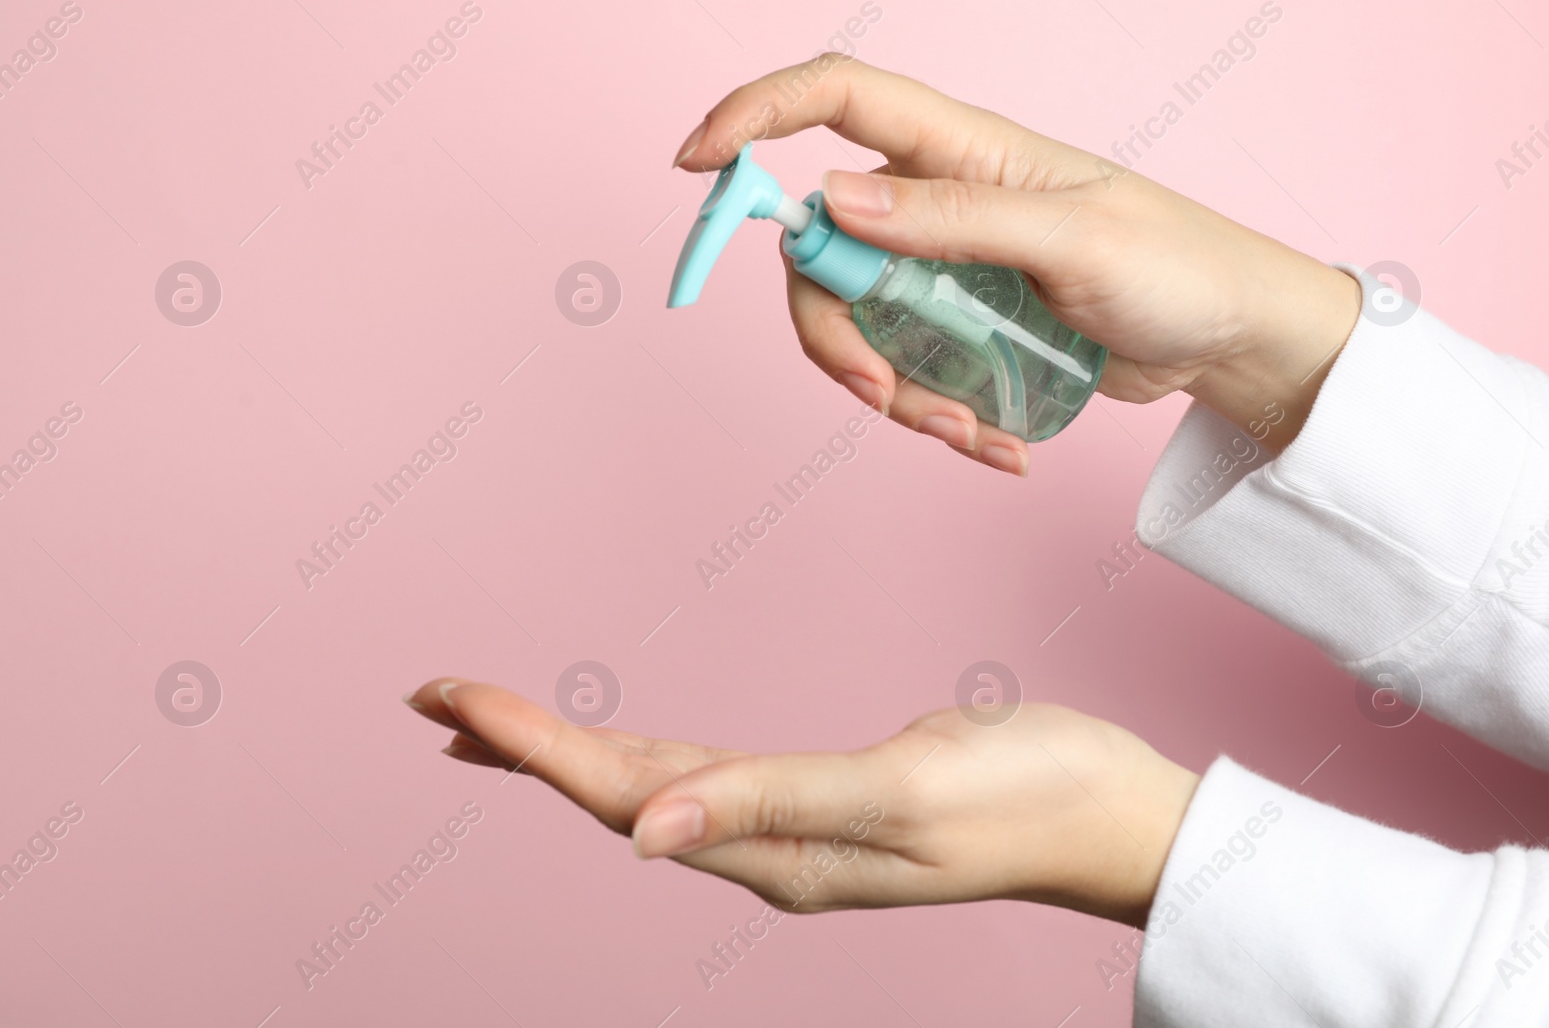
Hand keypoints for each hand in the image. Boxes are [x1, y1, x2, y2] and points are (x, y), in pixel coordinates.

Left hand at [404, 678, 1198, 926]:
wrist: (1114, 813)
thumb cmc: (1028, 796)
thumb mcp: (902, 794)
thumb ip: (771, 803)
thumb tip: (640, 834)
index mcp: (775, 851)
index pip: (620, 794)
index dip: (530, 748)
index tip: (450, 699)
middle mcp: (767, 849)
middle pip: (615, 792)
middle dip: (520, 746)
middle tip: (434, 696)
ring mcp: (793, 828)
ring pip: (650, 786)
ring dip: (563, 754)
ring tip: (485, 726)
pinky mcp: (822, 799)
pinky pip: (699, 776)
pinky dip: (636, 756)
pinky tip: (616, 755)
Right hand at [673, 56, 1361, 472]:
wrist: (1228, 338)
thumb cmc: (1175, 264)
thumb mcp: (1070, 239)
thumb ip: (952, 218)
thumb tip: (832, 198)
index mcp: (961, 151)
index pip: (836, 98)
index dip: (754, 117)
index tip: (696, 167)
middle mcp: (936, 203)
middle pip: (822, 252)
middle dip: (837, 337)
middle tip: (888, 398)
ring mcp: (944, 271)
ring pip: (857, 328)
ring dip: (898, 397)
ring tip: (972, 433)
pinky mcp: (961, 330)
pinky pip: (906, 373)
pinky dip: (937, 421)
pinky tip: (998, 444)